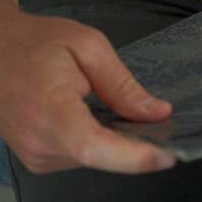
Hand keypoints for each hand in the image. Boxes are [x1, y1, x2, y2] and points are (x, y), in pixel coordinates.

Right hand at [0, 0, 175, 173]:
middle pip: (101, 156)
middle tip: (154, 118)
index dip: (133, 157)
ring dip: (114, 140)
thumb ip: (122, 84)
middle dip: (135, 143)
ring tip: (108, 105)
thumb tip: (157, 112)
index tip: (166, 156)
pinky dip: (98, 140)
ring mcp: (35, 154)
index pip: (93, 147)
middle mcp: (39, 140)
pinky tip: (95, 116)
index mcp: (50, 110)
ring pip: (94, 158)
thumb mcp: (88, 47)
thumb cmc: (34, 43)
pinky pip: (81, 156)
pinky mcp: (37, 158)